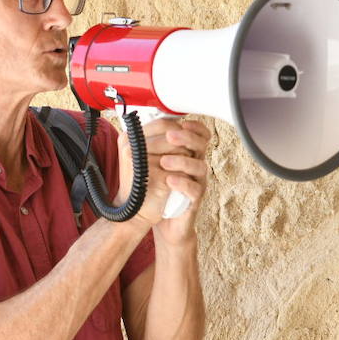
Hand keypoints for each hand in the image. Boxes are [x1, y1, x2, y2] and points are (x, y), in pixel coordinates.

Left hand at [115, 116, 212, 240]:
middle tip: (170, 136)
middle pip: (201, 146)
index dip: (193, 127)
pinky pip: (194, 189)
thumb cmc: (150, 187)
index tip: (180, 122)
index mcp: (186, 153)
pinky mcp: (193, 200)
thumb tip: (137, 128)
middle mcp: (195, 165)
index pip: (198, 134)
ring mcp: (196, 182)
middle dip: (187, 138)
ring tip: (163, 162)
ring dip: (181, 161)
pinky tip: (169, 180)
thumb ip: (149, 147)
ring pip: (200, 167)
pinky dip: (182, 183)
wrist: (149, 217)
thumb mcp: (149, 164)